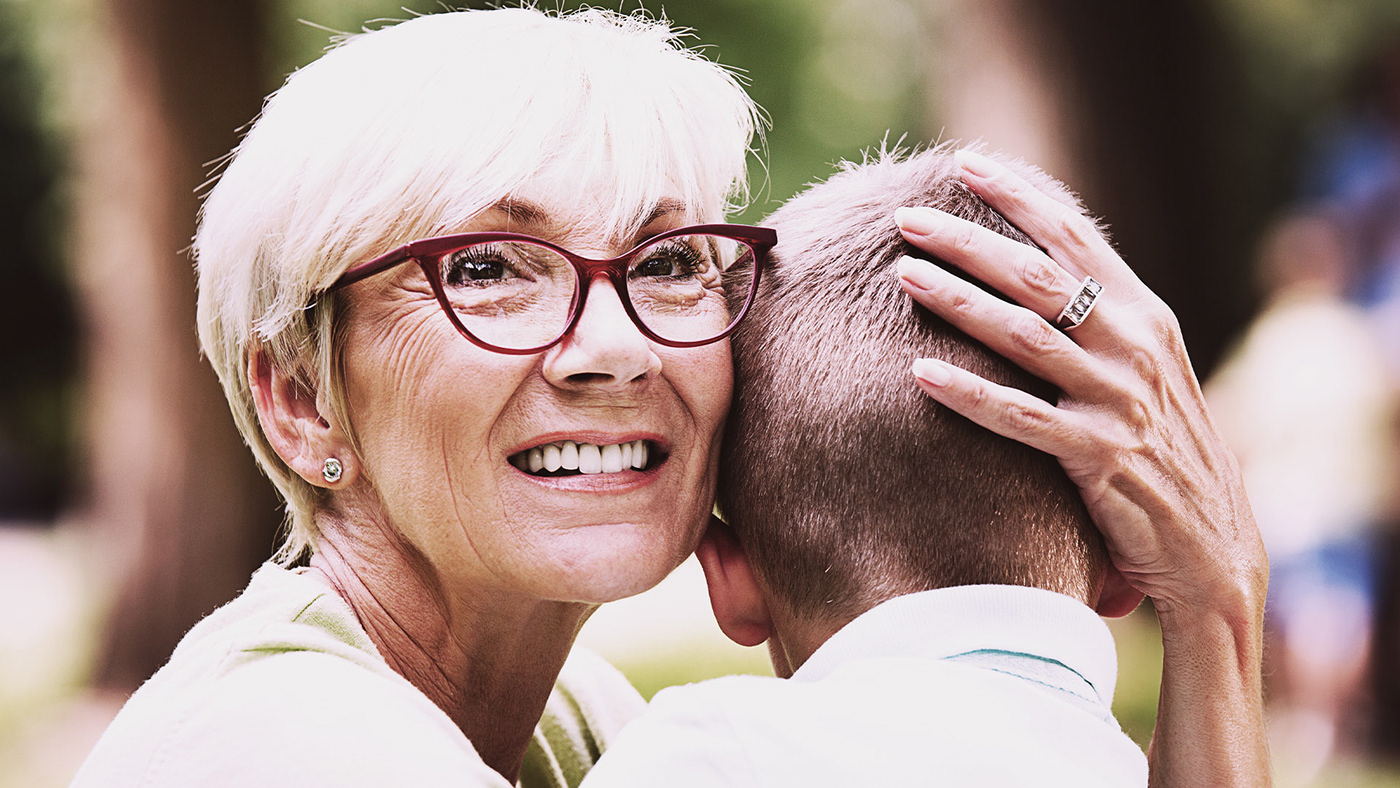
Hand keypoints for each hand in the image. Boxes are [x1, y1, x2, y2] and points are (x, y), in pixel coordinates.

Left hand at [893, 150, 1264, 619]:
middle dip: (968, 241)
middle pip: (1038, 276)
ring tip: (902, 274)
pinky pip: (1021, 418)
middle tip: (907, 218)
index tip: (965, 164)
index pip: (1075, 237)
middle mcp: (1135, 347)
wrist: (1213, 549)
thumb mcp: (1147, 371)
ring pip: (1023, 336)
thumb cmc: (1165, 453)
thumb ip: (1099, 321)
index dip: (1019, 197)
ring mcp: (1118, 401)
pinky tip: (919, 374)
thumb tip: (1031, 271)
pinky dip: (969, 394)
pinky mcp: (1100, 458)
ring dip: (958, 301)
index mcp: (1145, 315)